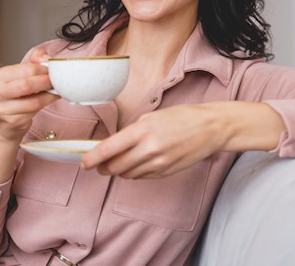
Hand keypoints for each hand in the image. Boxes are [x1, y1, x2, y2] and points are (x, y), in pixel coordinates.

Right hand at [0, 47, 59, 142]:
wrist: (4, 123)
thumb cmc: (16, 95)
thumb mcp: (22, 74)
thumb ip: (35, 60)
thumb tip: (47, 58)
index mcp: (0, 76)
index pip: (26, 69)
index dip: (44, 70)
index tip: (53, 70)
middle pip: (27, 85)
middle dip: (47, 82)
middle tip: (58, 81)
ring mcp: (3, 109)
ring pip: (33, 101)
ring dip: (50, 95)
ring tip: (57, 91)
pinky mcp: (12, 122)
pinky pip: (34, 112)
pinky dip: (46, 104)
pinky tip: (50, 100)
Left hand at [81, 101, 284, 178]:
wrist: (211, 128)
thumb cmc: (182, 117)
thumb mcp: (151, 117)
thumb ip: (131, 132)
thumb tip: (111, 146)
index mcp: (143, 130)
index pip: (109, 149)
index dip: (92, 159)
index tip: (83, 163)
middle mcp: (149, 149)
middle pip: (115, 167)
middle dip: (103, 167)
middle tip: (98, 164)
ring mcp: (158, 163)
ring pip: (127, 174)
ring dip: (118, 171)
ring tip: (118, 162)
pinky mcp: (166, 172)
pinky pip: (142, 177)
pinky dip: (134, 172)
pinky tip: (137, 163)